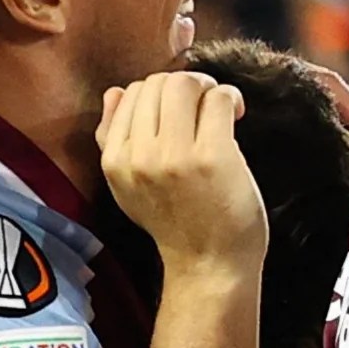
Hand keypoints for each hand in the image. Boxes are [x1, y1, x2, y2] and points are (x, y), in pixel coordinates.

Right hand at [96, 71, 265, 271]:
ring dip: (207, 88)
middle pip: (157, 83)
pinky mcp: (212, 157)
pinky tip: (235, 114)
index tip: (180, 111)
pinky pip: (217, 99)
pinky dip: (229, 98)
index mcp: (115, 160)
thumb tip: (114, 92)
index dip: (158, 93)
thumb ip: (114, 139)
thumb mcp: (128, 185)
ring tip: (218, 108)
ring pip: (184, 85)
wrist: (208, 264)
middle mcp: (140, 156)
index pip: (130, 93)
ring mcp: (176, 157)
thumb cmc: (174, 222)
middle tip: (203, 105)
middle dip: (185, 86)